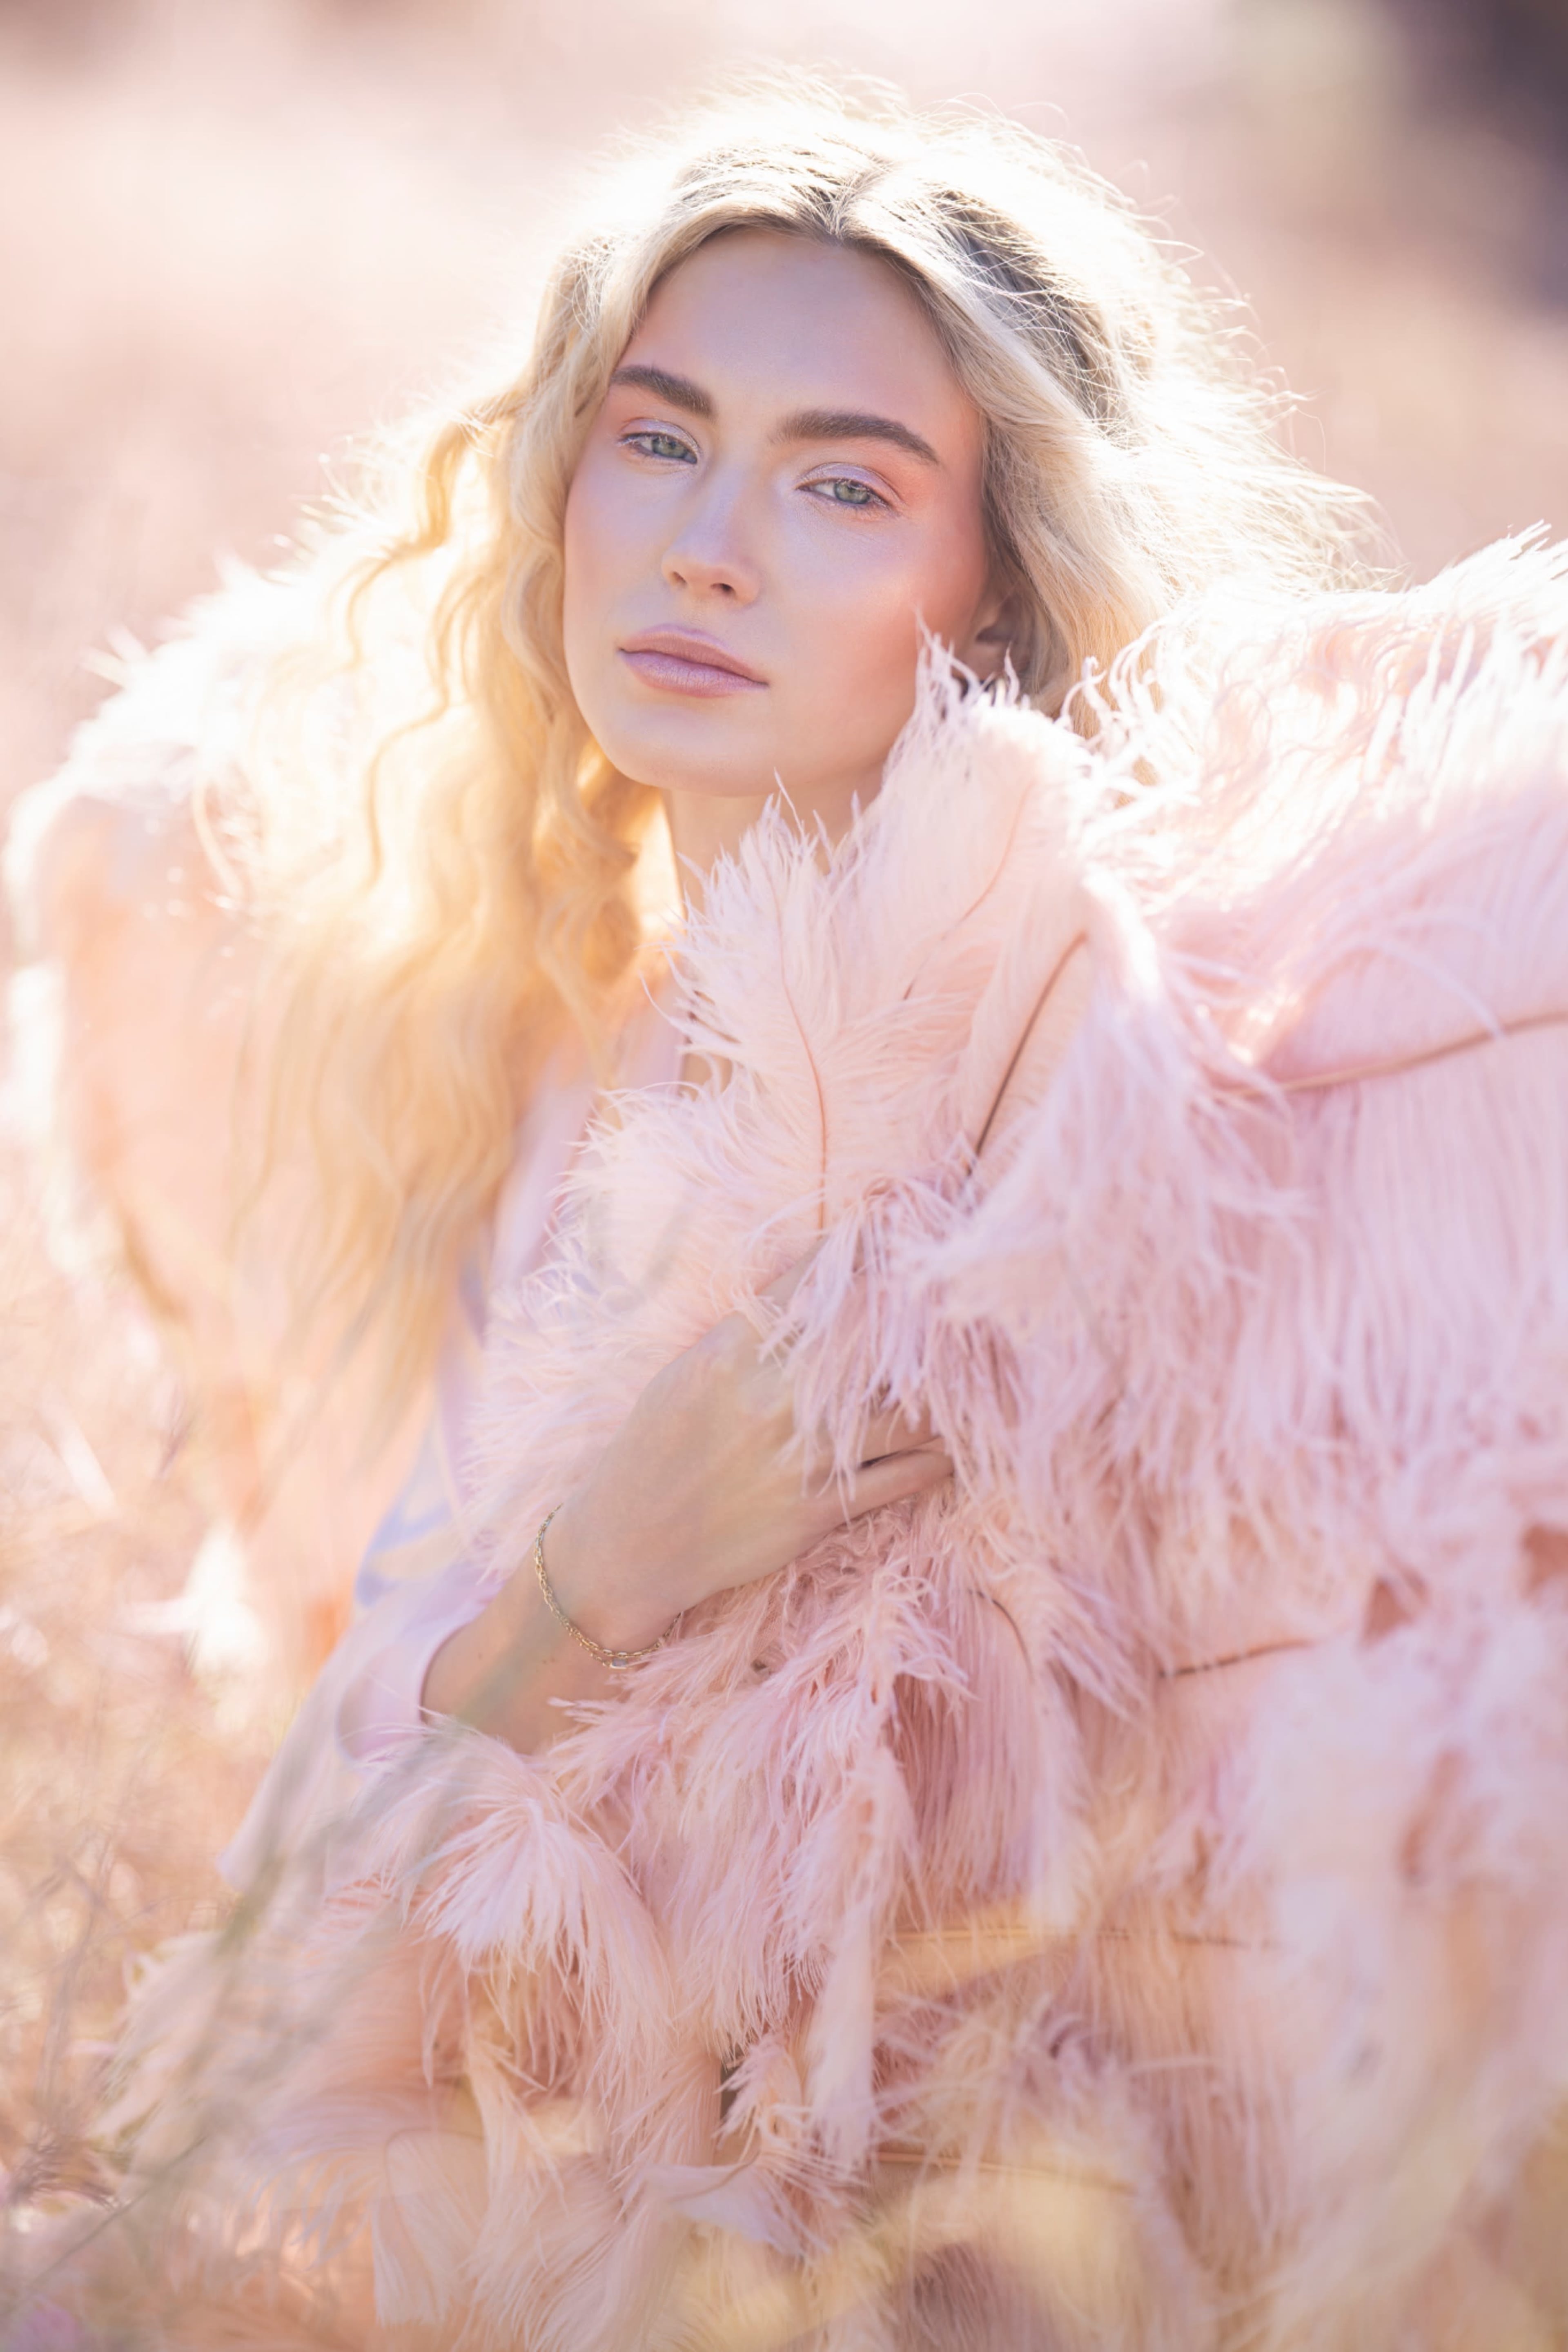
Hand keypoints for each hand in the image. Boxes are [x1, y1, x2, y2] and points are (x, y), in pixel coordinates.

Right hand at [543, 1252, 952, 1651]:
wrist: (630, 1545)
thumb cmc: (654, 1450)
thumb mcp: (689, 1373)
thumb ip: (748, 1335)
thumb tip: (809, 1291)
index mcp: (732, 1354)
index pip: (811, 1284)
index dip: (860, 1251)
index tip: (894, 1227)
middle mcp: (772, 1398)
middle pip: (874, 1341)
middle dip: (920, 1319)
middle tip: (958, 1302)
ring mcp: (800, 1456)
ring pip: (906, 1412)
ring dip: (944, 1396)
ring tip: (970, 1380)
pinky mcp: (819, 1507)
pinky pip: (905, 1476)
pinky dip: (935, 1457)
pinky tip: (947, 1445)